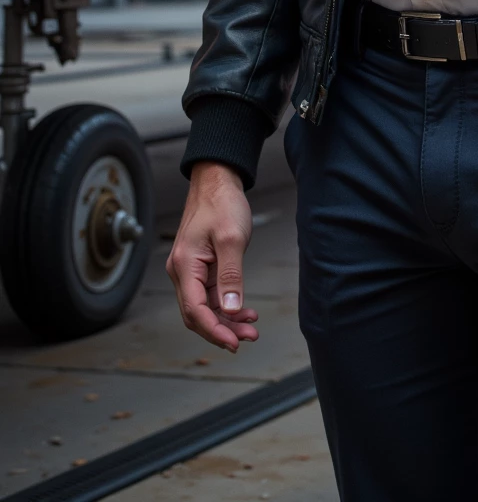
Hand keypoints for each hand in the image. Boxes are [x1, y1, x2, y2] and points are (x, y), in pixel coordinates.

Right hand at [166, 162, 258, 352]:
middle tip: (248, 338)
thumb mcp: (232, 238)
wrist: (217, 180)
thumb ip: (231, 276)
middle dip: (222, 329)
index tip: (234, 343)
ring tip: (251, 327)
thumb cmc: (221, 203)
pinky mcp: (200, 266)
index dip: (214, 330)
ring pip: (204, 306)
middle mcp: (181, 270)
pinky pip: (210, 294)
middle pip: (197, 314)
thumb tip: (231, 309)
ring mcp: (190, 269)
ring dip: (226, 319)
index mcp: (184, 265)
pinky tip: (244, 310)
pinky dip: (226, 305)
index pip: (194, 310)